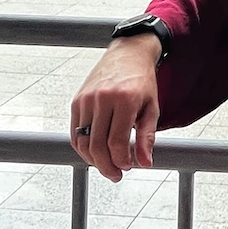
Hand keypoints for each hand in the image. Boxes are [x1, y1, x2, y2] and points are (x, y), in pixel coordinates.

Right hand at [70, 34, 161, 180]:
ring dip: (93, 160)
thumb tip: (145, 163)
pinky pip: (75, 132)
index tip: (128, 167)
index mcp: (125, 99)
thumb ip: (147, 137)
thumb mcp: (152, 107)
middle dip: (106, 166)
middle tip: (116, 174)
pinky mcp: (77, 100)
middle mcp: (103, 98)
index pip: (117, 142)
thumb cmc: (142, 81)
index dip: (121, 160)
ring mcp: (87, 98)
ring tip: (106, 165)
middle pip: (97, 145)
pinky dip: (83, 147)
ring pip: (83, 142)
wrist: (128, 54)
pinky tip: (94, 153)